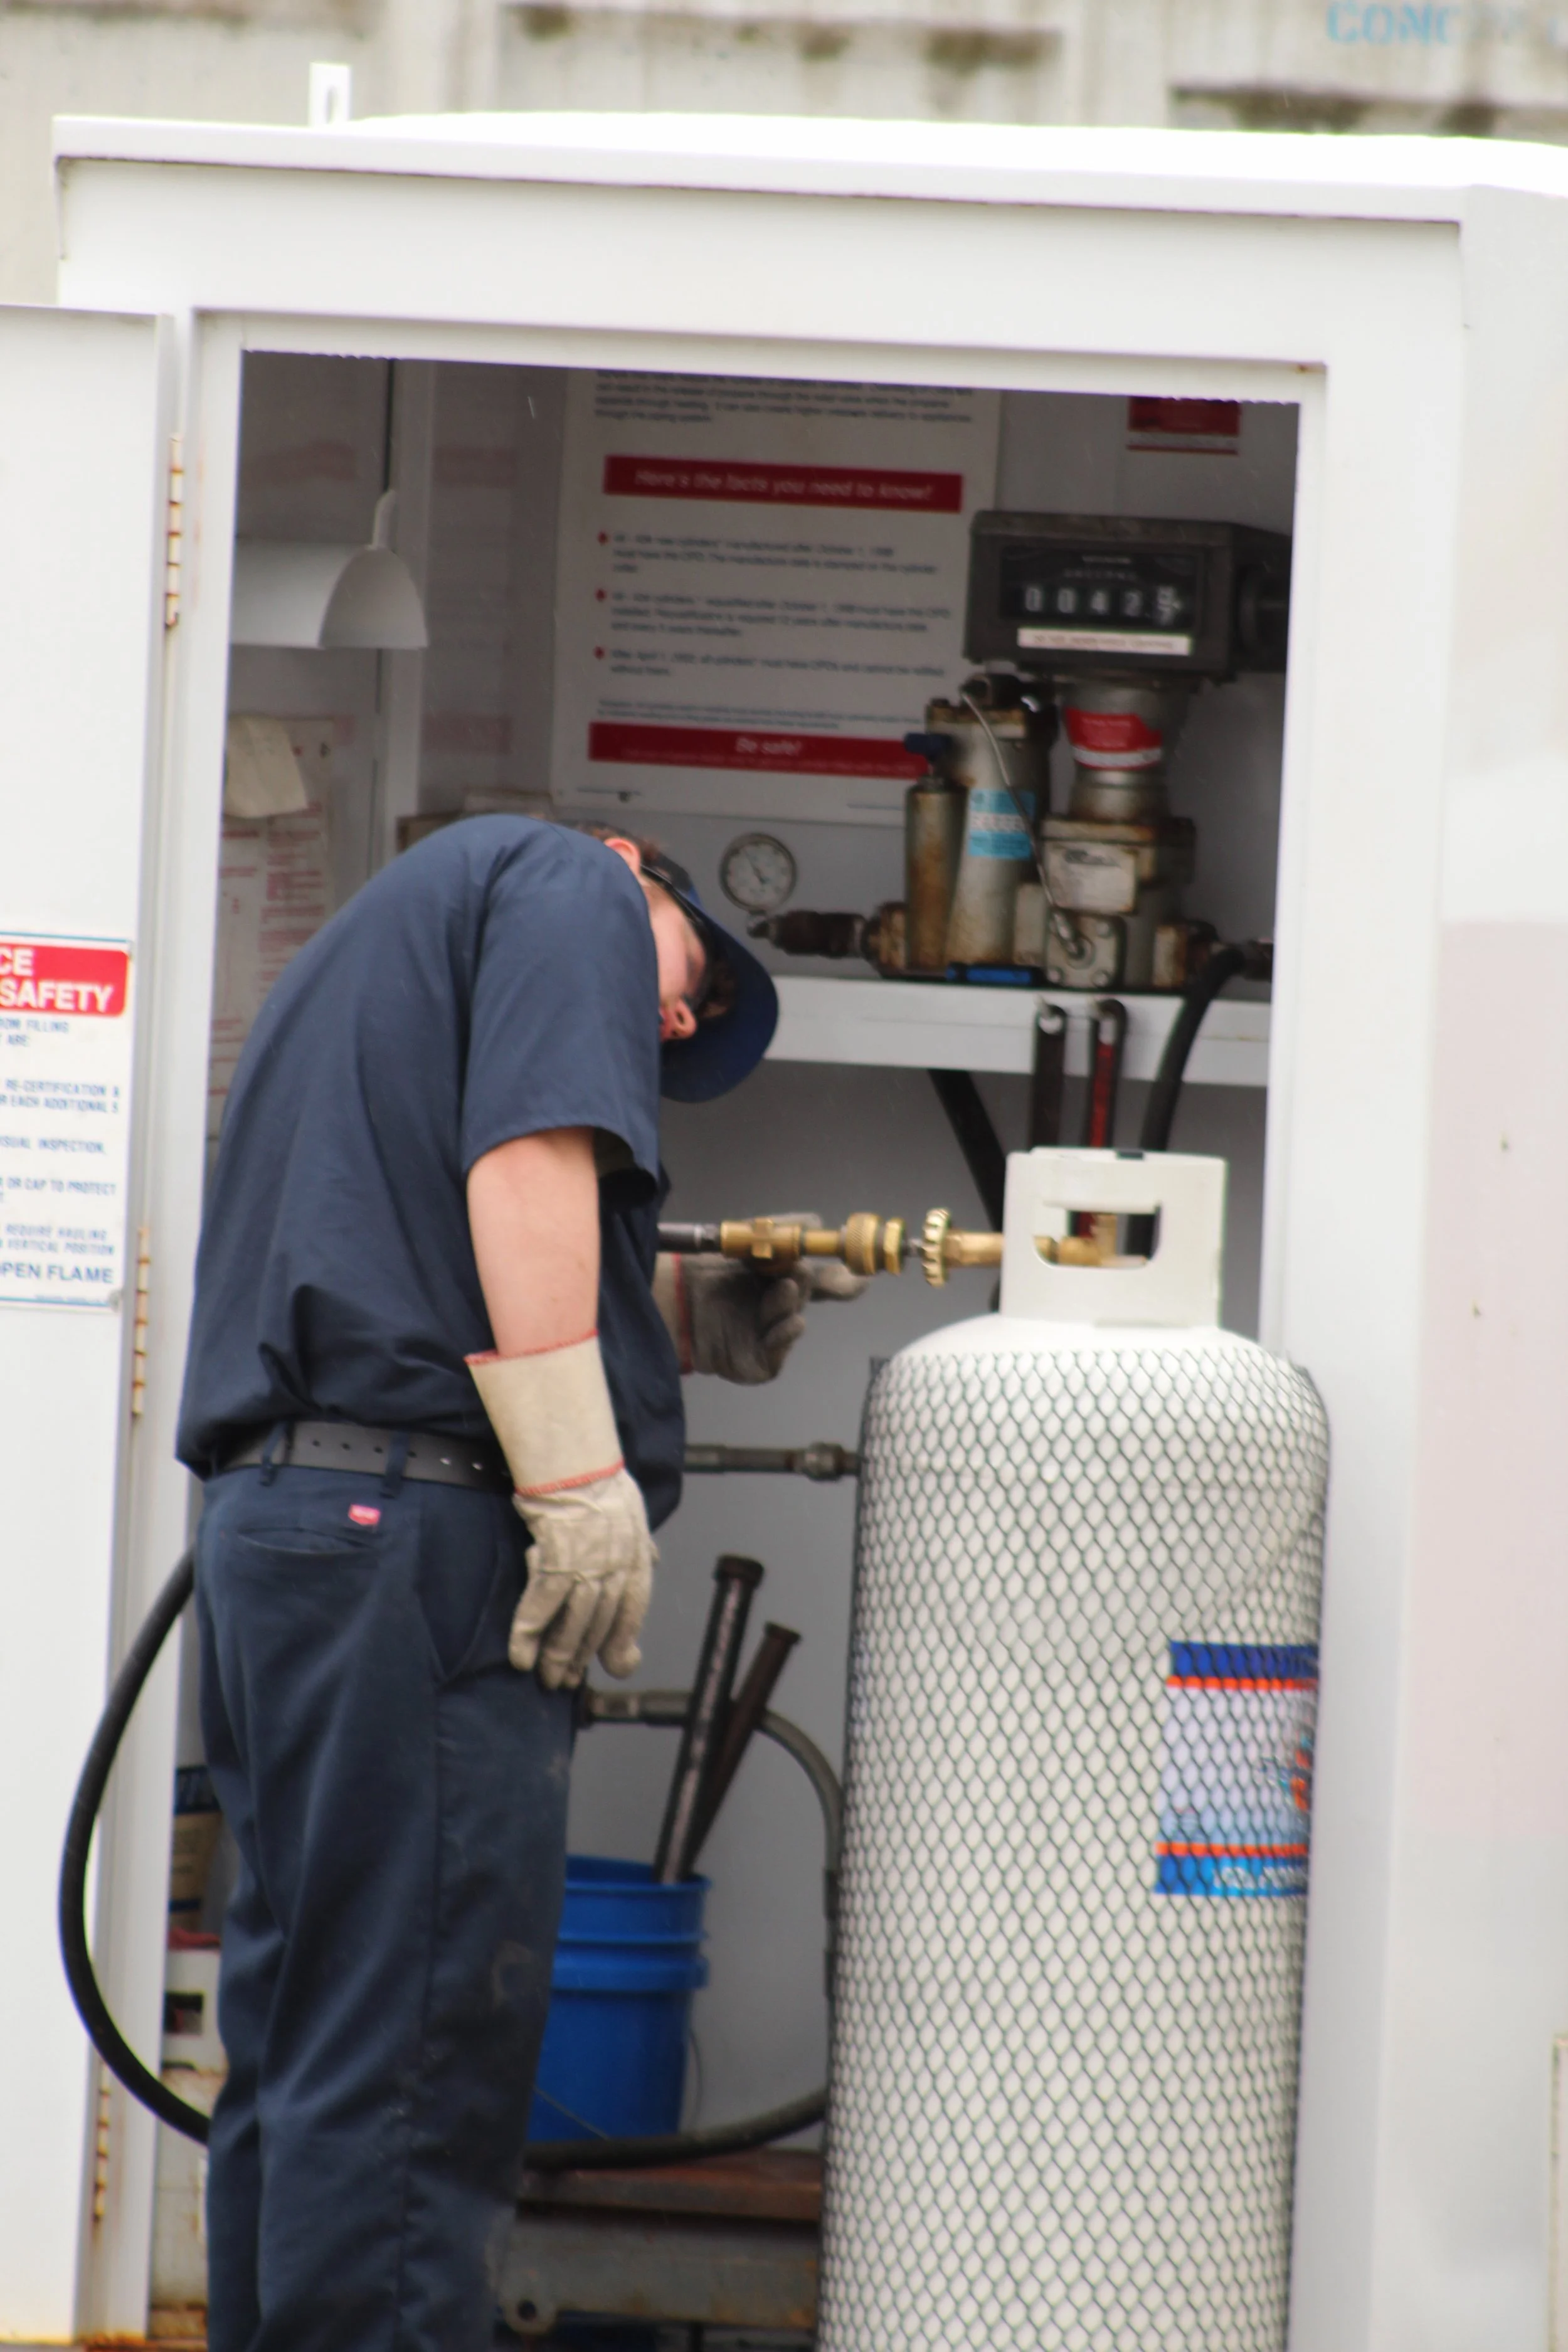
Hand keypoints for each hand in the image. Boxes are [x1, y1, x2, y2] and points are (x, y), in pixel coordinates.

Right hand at [509, 1467, 654, 1687]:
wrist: (576, 1462)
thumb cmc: (601, 1481)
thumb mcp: (635, 1512)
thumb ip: (641, 1544)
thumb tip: (653, 1558)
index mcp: (636, 1558)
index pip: (633, 1611)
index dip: (625, 1642)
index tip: (620, 1665)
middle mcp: (616, 1568)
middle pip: (600, 1624)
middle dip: (583, 1656)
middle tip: (569, 1681)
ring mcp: (587, 1567)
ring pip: (574, 1623)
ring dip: (559, 1656)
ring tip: (548, 1679)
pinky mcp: (556, 1561)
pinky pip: (542, 1606)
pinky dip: (530, 1634)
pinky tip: (521, 1656)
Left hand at [653, 1209, 867, 1383]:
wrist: (671, 1299)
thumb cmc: (707, 1270)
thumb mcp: (745, 1241)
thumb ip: (779, 1230)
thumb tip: (815, 1223)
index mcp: (783, 1280)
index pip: (823, 1281)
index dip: (844, 1279)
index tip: (863, 1274)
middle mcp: (780, 1308)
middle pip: (809, 1296)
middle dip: (810, 1281)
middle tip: (800, 1270)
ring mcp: (770, 1337)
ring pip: (794, 1320)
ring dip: (791, 1304)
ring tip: (784, 1290)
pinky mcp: (757, 1363)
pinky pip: (779, 1351)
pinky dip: (784, 1336)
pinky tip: (789, 1323)